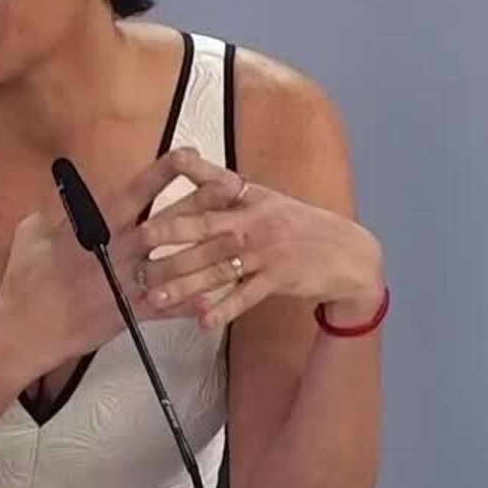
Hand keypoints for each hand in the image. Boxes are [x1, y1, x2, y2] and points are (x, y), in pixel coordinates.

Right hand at [0, 148, 244, 371]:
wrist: (24, 330)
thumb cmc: (24, 279)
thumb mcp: (33, 232)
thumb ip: (58, 210)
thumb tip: (71, 192)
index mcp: (93, 228)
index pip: (135, 192)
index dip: (164, 172)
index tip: (190, 154)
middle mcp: (116, 253)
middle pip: (167, 224)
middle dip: (203, 205)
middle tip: (234, 189)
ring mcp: (126, 285)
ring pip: (177, 267)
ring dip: (211, 254)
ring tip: (241, 242)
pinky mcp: (130, 315)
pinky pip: (169, 308)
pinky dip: (194, 303)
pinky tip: (220, 296)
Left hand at [129, 152, 384, 330]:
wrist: (348, 253)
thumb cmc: (299, 225)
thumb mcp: (267, 201)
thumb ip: (229, 193)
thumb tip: (190, 171)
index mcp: (250, 198)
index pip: (215, 179)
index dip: (190, 170)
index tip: (163, 165)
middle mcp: (255, 221)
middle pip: (207, 226)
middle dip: (172, 233)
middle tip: (139, 241)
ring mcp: (267, 251)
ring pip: (218, 268)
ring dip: (185, 284)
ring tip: (156, 295)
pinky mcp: (279, 278)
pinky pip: (245, 296)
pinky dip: (224, 310)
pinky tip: (202, 321)